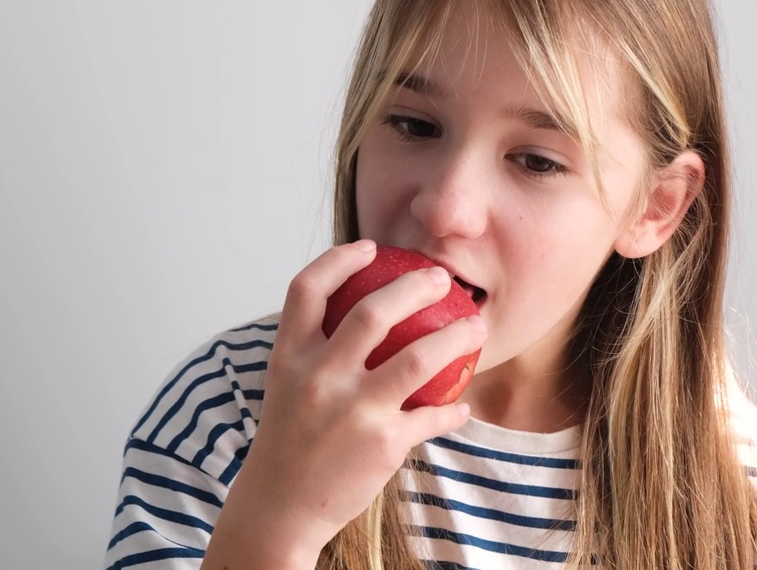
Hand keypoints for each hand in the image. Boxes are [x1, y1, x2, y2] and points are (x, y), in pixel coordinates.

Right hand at [201, 239, 487, 568]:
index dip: (340, 260)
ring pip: (418, 359)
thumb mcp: (288, 385)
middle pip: (373, 313)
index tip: (372, 247)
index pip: (307, 289)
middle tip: (442, 278)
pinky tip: (464, 406)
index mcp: (289, 356)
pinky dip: (453, 410)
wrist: (278, 509)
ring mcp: (351, 411)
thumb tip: (364, 310)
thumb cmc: (290, 440)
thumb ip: (317, 349)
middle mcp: (318, 377)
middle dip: (415, 287)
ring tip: (477, 328)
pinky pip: (432, 416)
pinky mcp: (381, 444)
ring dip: (457, 337)